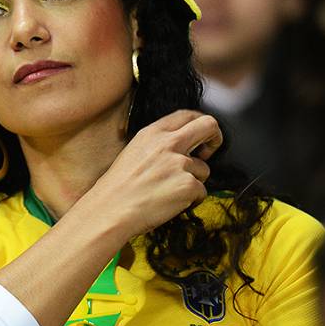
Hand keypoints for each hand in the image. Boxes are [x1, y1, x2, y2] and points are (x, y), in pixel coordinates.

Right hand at [88, 110, 222, 240]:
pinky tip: (170, 203)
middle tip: (208, 152)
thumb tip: (179, 147)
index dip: (199, 124)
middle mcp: (168, 143)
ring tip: (170, 192)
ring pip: (204, 169)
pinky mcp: (188, 185)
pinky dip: (190, 200)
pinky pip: (201, 192)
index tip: (200, 137)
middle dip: (215, 138)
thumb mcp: (133, 152)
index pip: (187, 114)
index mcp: (153, 133)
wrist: (110, 210)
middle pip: (208, 125)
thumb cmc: (117, 187)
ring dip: (194, 181)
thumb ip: (157, 145)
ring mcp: (180, 164)